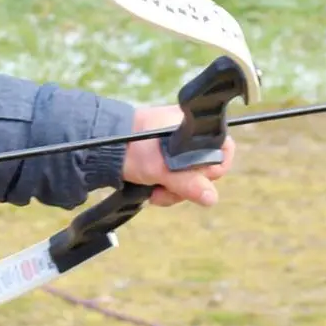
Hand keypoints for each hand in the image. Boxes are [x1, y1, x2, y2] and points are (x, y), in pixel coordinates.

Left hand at [121, 105, 235, 207]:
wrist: (101, 149)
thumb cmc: (131, 147)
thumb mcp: (162, 168)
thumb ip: (188, 182)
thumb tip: (211, 198)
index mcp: (195, 128)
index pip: (224, 149)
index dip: (215, 168)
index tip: (198, 180)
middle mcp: (190, 138)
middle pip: (207, 170)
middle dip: (188, 185)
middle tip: (167, 188)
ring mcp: (178, 151)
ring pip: (191, 180)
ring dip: (175, 191)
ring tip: (155, 191)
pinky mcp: (166, 163)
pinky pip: (177, 182)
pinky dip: (167, 189)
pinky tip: (152, 191)